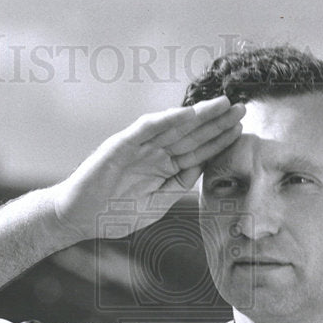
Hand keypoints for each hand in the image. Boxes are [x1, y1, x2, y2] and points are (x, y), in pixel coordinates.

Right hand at [54, 95, 244, 240]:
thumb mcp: (155, 205)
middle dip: (217, 122)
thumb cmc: (113, 214)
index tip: (241, 130)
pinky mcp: (121, 145)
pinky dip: (168, 120)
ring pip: (175, 127)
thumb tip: (202, 170)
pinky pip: (147, 129)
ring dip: (199, 116)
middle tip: (243, 108)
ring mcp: (138, 147)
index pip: (197, 151)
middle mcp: (154, 153)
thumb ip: (177, 187)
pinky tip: (189, 113)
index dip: (219, 140)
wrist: (79, 217)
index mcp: (163, 168)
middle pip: (192, 135)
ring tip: (224, 105)